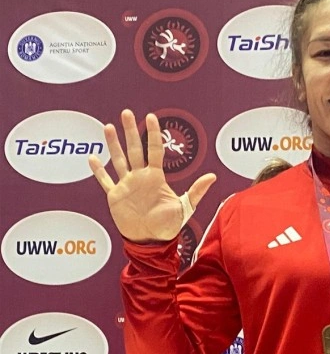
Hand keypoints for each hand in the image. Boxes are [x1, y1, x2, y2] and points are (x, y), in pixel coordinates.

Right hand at [88, 109, 215, 241]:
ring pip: (118, 160)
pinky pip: (105, 181)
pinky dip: (99, 170)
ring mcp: (127, 185)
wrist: (151, 242)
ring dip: (113, 144)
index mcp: (156, 177)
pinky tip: (92, 157)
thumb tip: (213, 176)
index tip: (152, 117)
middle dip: (130, 130)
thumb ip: (196, 191)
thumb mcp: (185, 208)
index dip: (153, 133)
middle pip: (134, 149)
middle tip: (126, 112)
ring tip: (108, 127)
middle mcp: (140, 177)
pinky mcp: (115, 196)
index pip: (154, 150)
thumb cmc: (169, 225)